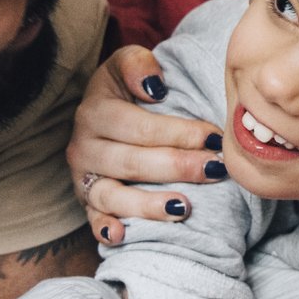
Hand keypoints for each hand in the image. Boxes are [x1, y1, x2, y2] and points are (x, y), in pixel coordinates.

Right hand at [68, 45, 222, 243]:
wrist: (102, 112)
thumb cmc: (124, 88)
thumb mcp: (126, 63)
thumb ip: (138, 64)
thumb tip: (155, 87)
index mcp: (95, 111)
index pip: (139, 127)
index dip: (178, 133)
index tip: (215, 138)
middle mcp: (84, 147)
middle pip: (132, 162)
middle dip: (177, 167)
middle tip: (215, 170)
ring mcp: (83, 178)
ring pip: (113, 196)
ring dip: (148, 204)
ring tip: (183, 208)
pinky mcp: (87, 203)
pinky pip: (93, 220)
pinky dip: (105, 229)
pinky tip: (123, 235)